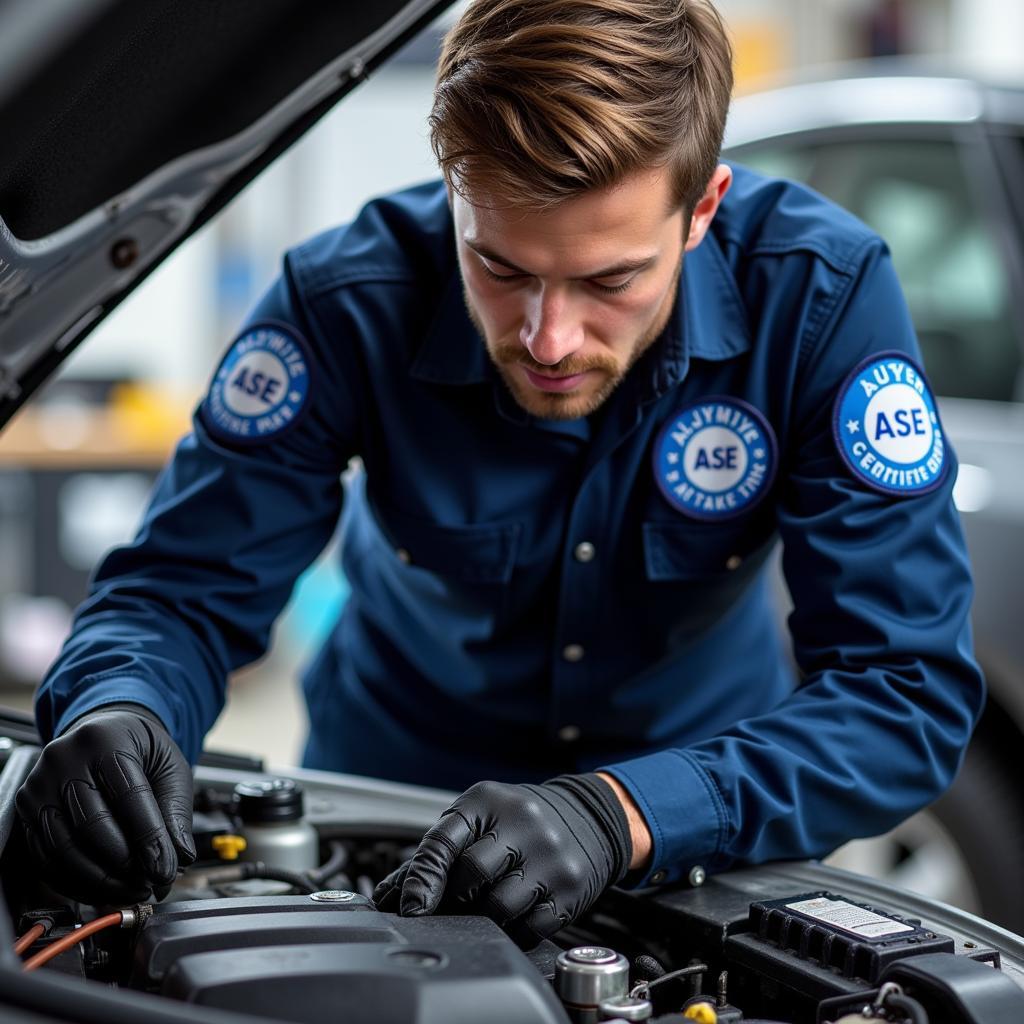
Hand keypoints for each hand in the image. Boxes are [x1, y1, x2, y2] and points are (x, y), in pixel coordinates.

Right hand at [16, 703, 195, 904]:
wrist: (102, 733)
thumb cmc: (139, 749)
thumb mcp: (169, 767)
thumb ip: (175, 810)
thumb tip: (181, 855)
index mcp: (106, 739)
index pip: (129, 797)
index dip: (149, 840)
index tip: (165, 870)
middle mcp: (65, 759)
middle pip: (92, 826)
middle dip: (125, 865)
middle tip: (150, 884)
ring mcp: (39, 785)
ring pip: (64, 848)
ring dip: (100, 881)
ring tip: (131, 890)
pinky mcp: (26, 810)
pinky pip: (45, 858)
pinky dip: (76, 882)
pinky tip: (103, 889)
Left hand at [373, 774, 631, 947]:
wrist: (590, 816)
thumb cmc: (521, 819)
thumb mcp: (481, 816)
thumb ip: (438, 851)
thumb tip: (389, 896)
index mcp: (490, 801)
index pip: (445, 840)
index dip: (421, 878)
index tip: (409, 906)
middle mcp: (524, 824)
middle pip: (471, 875)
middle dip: (455, 897)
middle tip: (455, 903)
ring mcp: (550, 858)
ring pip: (498, 907)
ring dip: (483, 917)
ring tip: (486, 906)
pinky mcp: (570, 891)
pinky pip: (528, 929)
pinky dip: (512, 931)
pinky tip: (513, 915)